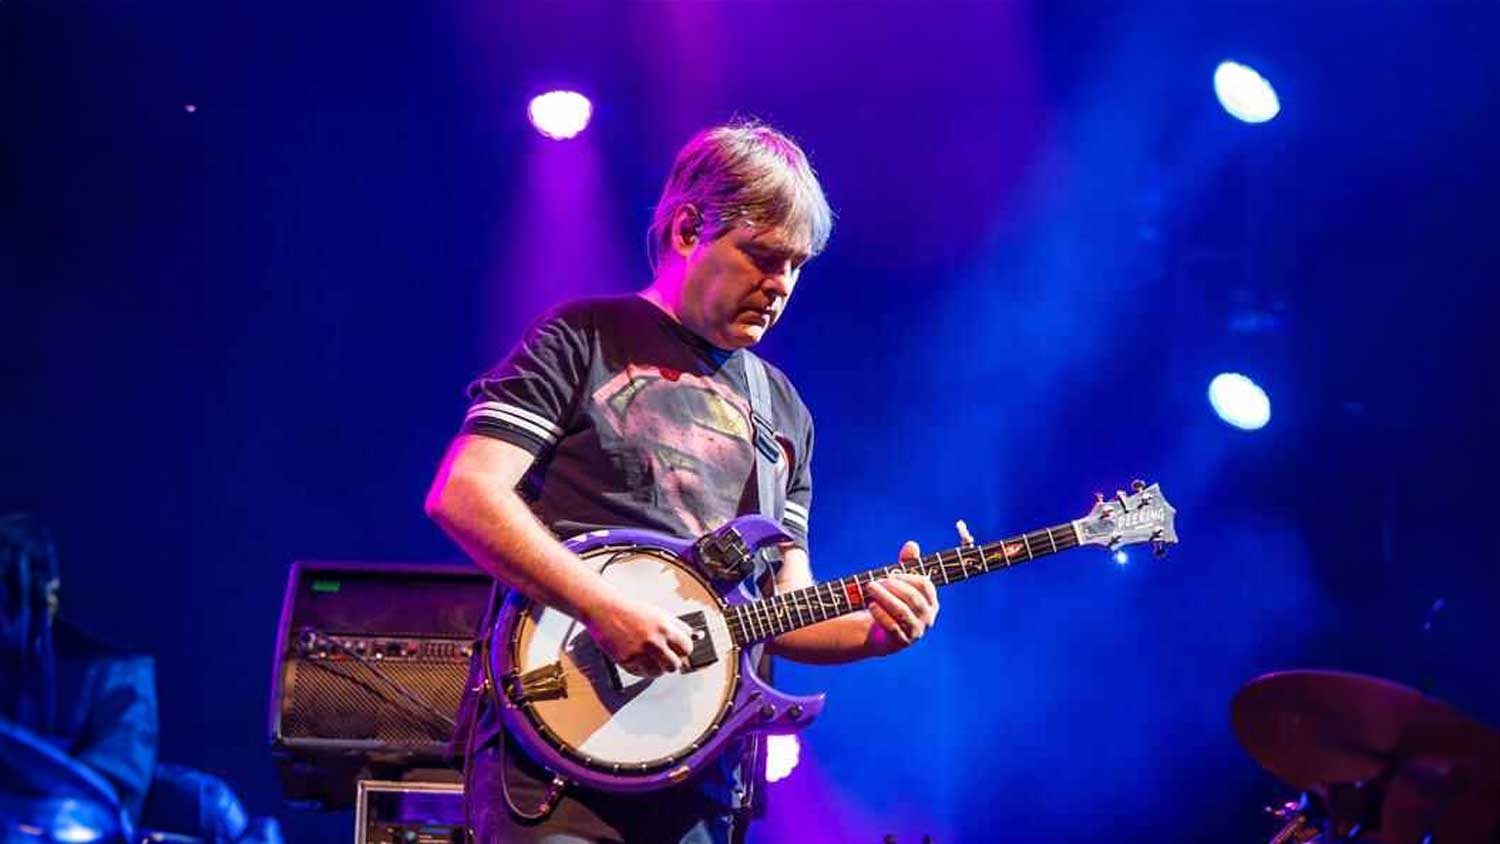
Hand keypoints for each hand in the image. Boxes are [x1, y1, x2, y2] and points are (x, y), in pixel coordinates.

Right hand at [583, 593, 694, 677]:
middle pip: (675, 665)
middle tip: (667, 656)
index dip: (684, 650)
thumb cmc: (631, 611)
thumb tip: (695, 636)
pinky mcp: (627, 662)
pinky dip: (643, 669)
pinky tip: (640, 659)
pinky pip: (642, 674)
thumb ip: (677, 627)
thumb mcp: (660, 614)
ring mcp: (640, 653)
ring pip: (659, 673)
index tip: (681, 650)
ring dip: (657, 667)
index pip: (687, 648)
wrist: (606, 611)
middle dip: (672, 661)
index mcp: (665, 628)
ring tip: (651, 658)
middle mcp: (654, 642)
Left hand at [865, 540, 939, 654]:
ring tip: (869, 589)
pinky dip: (881, 615)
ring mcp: (916, 631)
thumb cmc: (892, 601)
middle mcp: (928, 617)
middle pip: (912, 598)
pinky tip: (871, 606)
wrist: (878, 631)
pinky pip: (893, 628)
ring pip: (902, 613)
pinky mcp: (902, 642)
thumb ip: (906, 564)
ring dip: (884, 598)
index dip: (907, 578)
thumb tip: (912, 545)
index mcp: (931, 601)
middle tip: (872, 582)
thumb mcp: (899, 582)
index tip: (890, 574)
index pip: (925, 586)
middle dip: (891, 587)